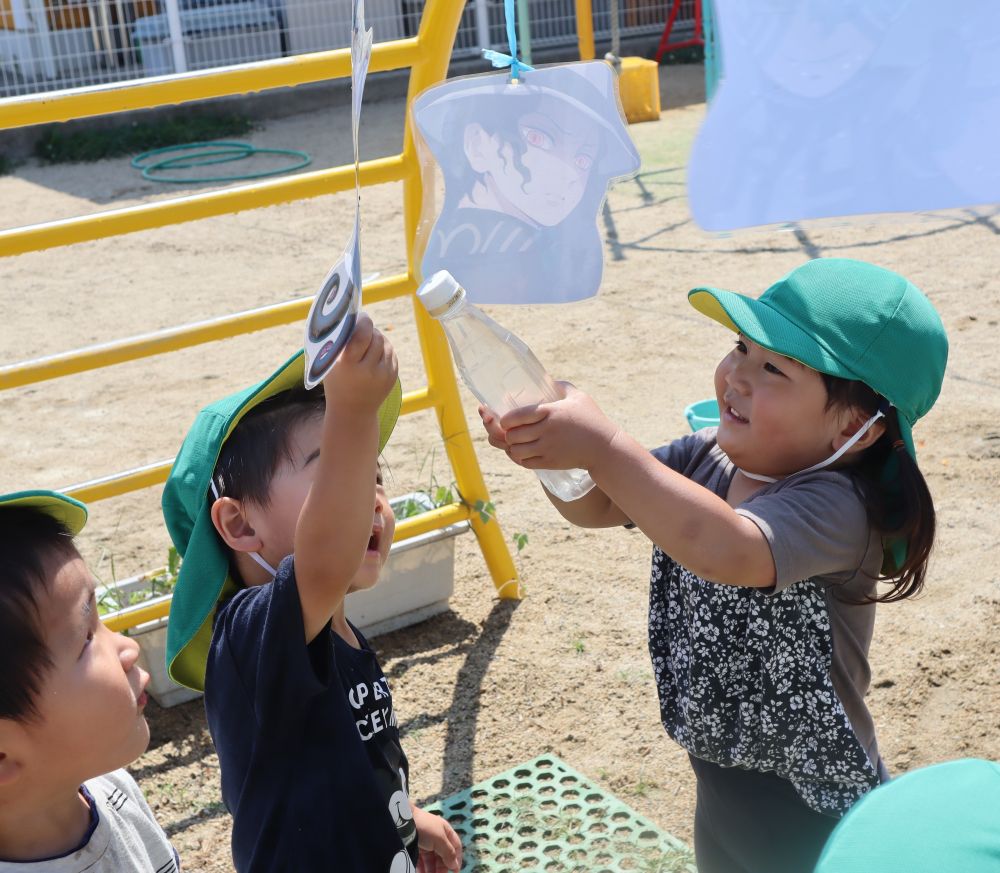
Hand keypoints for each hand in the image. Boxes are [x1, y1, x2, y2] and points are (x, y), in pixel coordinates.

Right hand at [322, 312, 397, 414]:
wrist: (352, 411)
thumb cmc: (337, 381)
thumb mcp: (332, 364)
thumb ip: (340, 342)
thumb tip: (353, 316)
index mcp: (350, 366)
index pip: (362, 336)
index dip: (363, 321)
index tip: (360, 315)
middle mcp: (369, 371)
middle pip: (375, 337)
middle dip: (369, 328)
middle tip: (361, 324)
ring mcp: (384, 375)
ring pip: (385, 343)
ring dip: (376, 337)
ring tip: (366, 339)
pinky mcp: (393, 376)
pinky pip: (390, 352)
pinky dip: (383, 348)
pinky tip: (374, 350)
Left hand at [413, 806, 461, 872]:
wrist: (402, 820)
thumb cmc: (424, 826)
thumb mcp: (440, 839)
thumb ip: (448, 853)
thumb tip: (455, 865)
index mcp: (446, 832)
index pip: (455, 847)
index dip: (456, 859)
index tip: (455, 872)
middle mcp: (437, 838)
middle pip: (443, 856)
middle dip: (443, 868)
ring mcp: (426, 843)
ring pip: (432, 861)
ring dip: (432, 870)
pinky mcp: (415, 848)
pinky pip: (421, 862)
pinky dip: (423, 869)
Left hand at [480, 383, 619, 470]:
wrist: (605, 448)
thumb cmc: (592, 420)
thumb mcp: (579, 398)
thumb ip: (562, 387)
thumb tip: (549, 380)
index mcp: (551, 412)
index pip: (516, 416)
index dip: (505, 420)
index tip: (505, 420)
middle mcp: (547, 430)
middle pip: (512, 435)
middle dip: (507, 434)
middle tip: (510, 432)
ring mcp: (548, 448)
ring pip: (516, 451)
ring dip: (512, 447)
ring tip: (514, 443)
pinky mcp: (550, 462)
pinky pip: (525, 463)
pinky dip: (520, 459)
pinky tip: (522, 454)